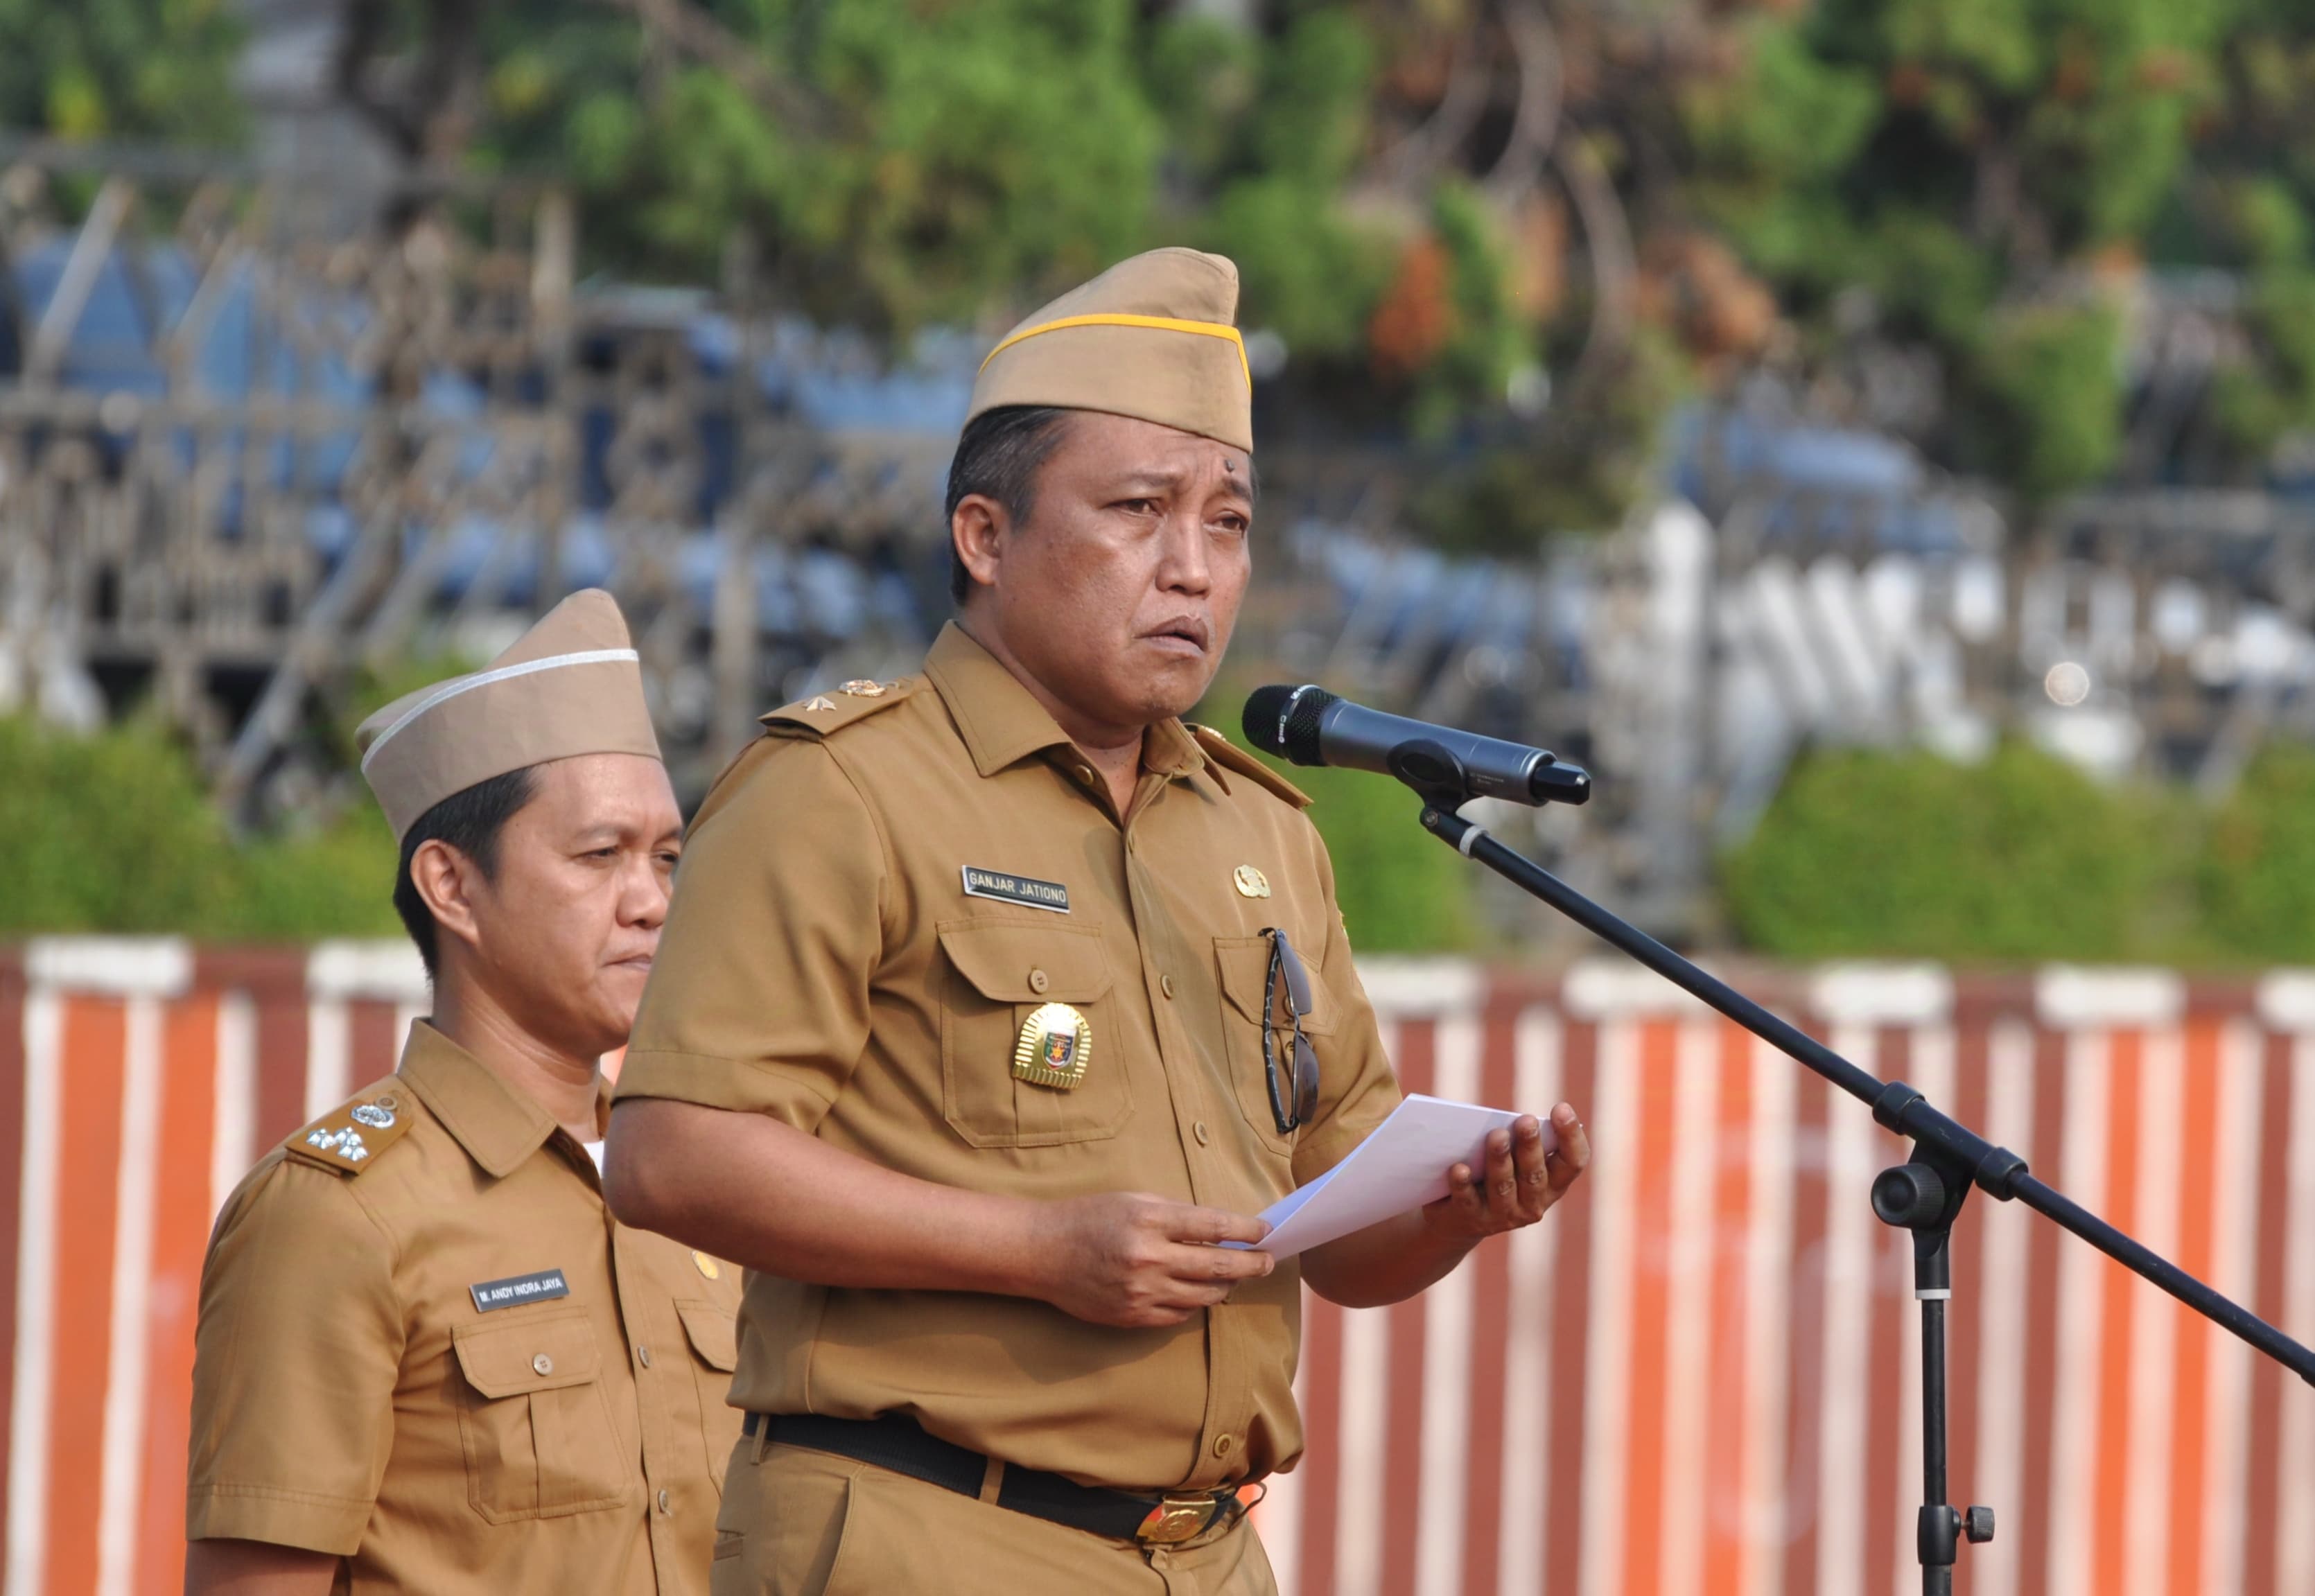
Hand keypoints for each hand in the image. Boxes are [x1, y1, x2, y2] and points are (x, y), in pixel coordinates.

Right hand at [1033, 1192, 1273, 1328]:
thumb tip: (1219, 1230)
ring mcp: (1141, 1291)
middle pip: (1217, 1267)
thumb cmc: (1089, 1218)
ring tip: (1235, 1278)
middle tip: (1268, 1262)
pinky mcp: (1132, 1316)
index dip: (1246, 1231)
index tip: (1265, 1232)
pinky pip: (1179, 1315)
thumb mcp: (1133, 1199)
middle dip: (1251, 1265)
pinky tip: (1197, 1292)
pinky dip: (1194, 1304)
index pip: (1213, 1227)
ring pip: (1204, 1296)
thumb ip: (1175, 1214)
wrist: (1042, 1252)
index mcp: (1149, 1220)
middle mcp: (1148, 1258)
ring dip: (1226, 1287)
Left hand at [1423, 1103, 1590, 1244]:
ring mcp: (1504, 1216)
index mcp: (1553, 1184)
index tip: (1561, 1108)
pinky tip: (1460, 1168)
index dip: (1571, 1136)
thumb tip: (1509, 1120)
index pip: (1573, 1163)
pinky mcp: (1473, 1220)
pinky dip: (1464, 1184)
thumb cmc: (1493, 1172)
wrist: (1458, 1216)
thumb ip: (1518, 1140)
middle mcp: (1533, 1204)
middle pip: (1535, 1174)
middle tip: (1526, 1121)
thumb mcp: (1512, 1157)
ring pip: (1504, 1187)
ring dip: (1500, 1160)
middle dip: (1531, 1146)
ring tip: (1496, 1135)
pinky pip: (1468, 1201)